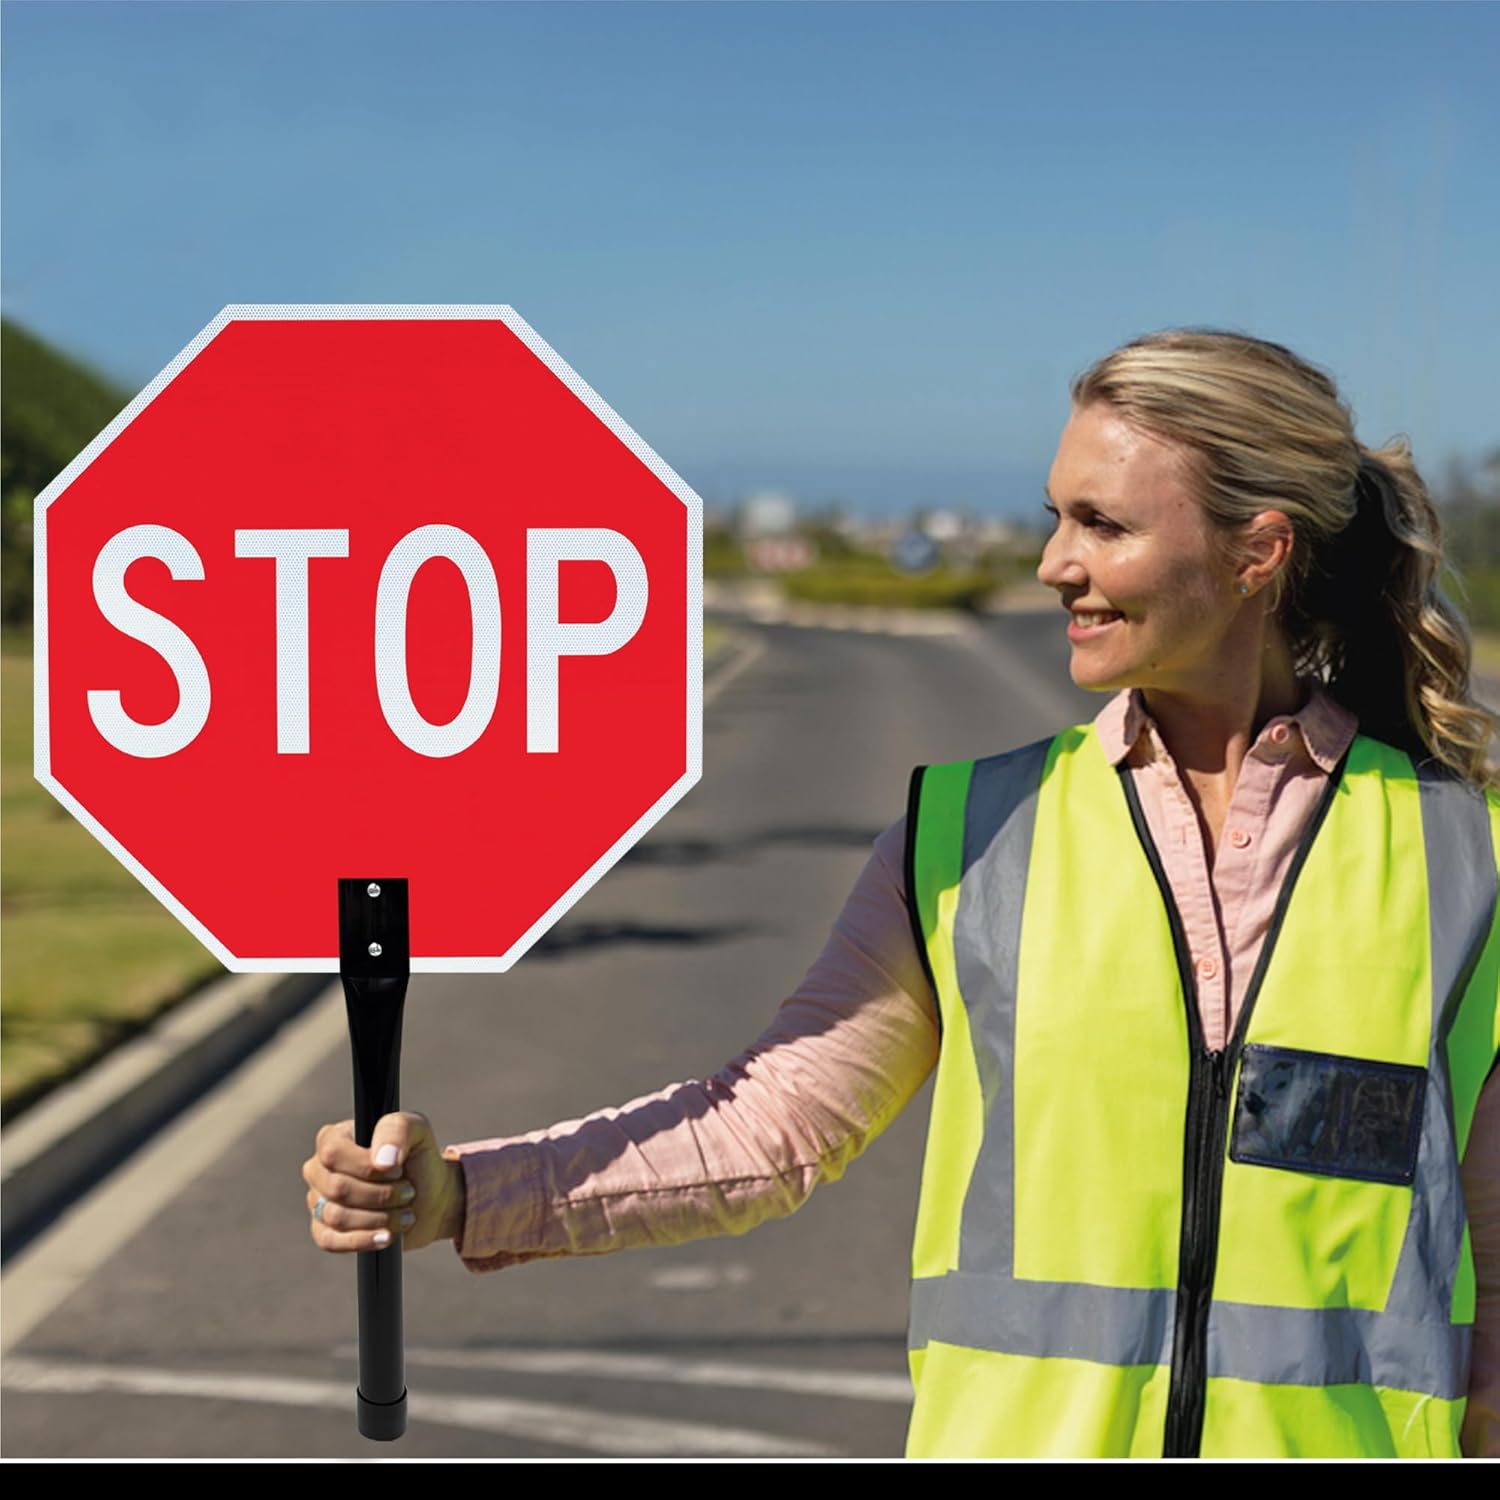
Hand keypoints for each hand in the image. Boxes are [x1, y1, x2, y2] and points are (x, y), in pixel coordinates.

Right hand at [303, 1110, 465, 1253]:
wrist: (430, 1198)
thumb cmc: (418, 1160)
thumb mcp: (418, 1132)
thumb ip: (398, 1130)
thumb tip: (382, 1161)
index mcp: (334, 1138)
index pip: (332, 1153)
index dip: (366, 1166)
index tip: (398, 1169)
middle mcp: (319, 1169)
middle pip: (337, 1188)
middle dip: (381, 1195)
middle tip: (409, 1192)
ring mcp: (319, 1201)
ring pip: (336, 1216)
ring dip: (379, 1218)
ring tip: (406, 1214)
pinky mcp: (324, 1231)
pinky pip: (330, 1242)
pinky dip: (362, 1240)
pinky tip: (386, 1237)